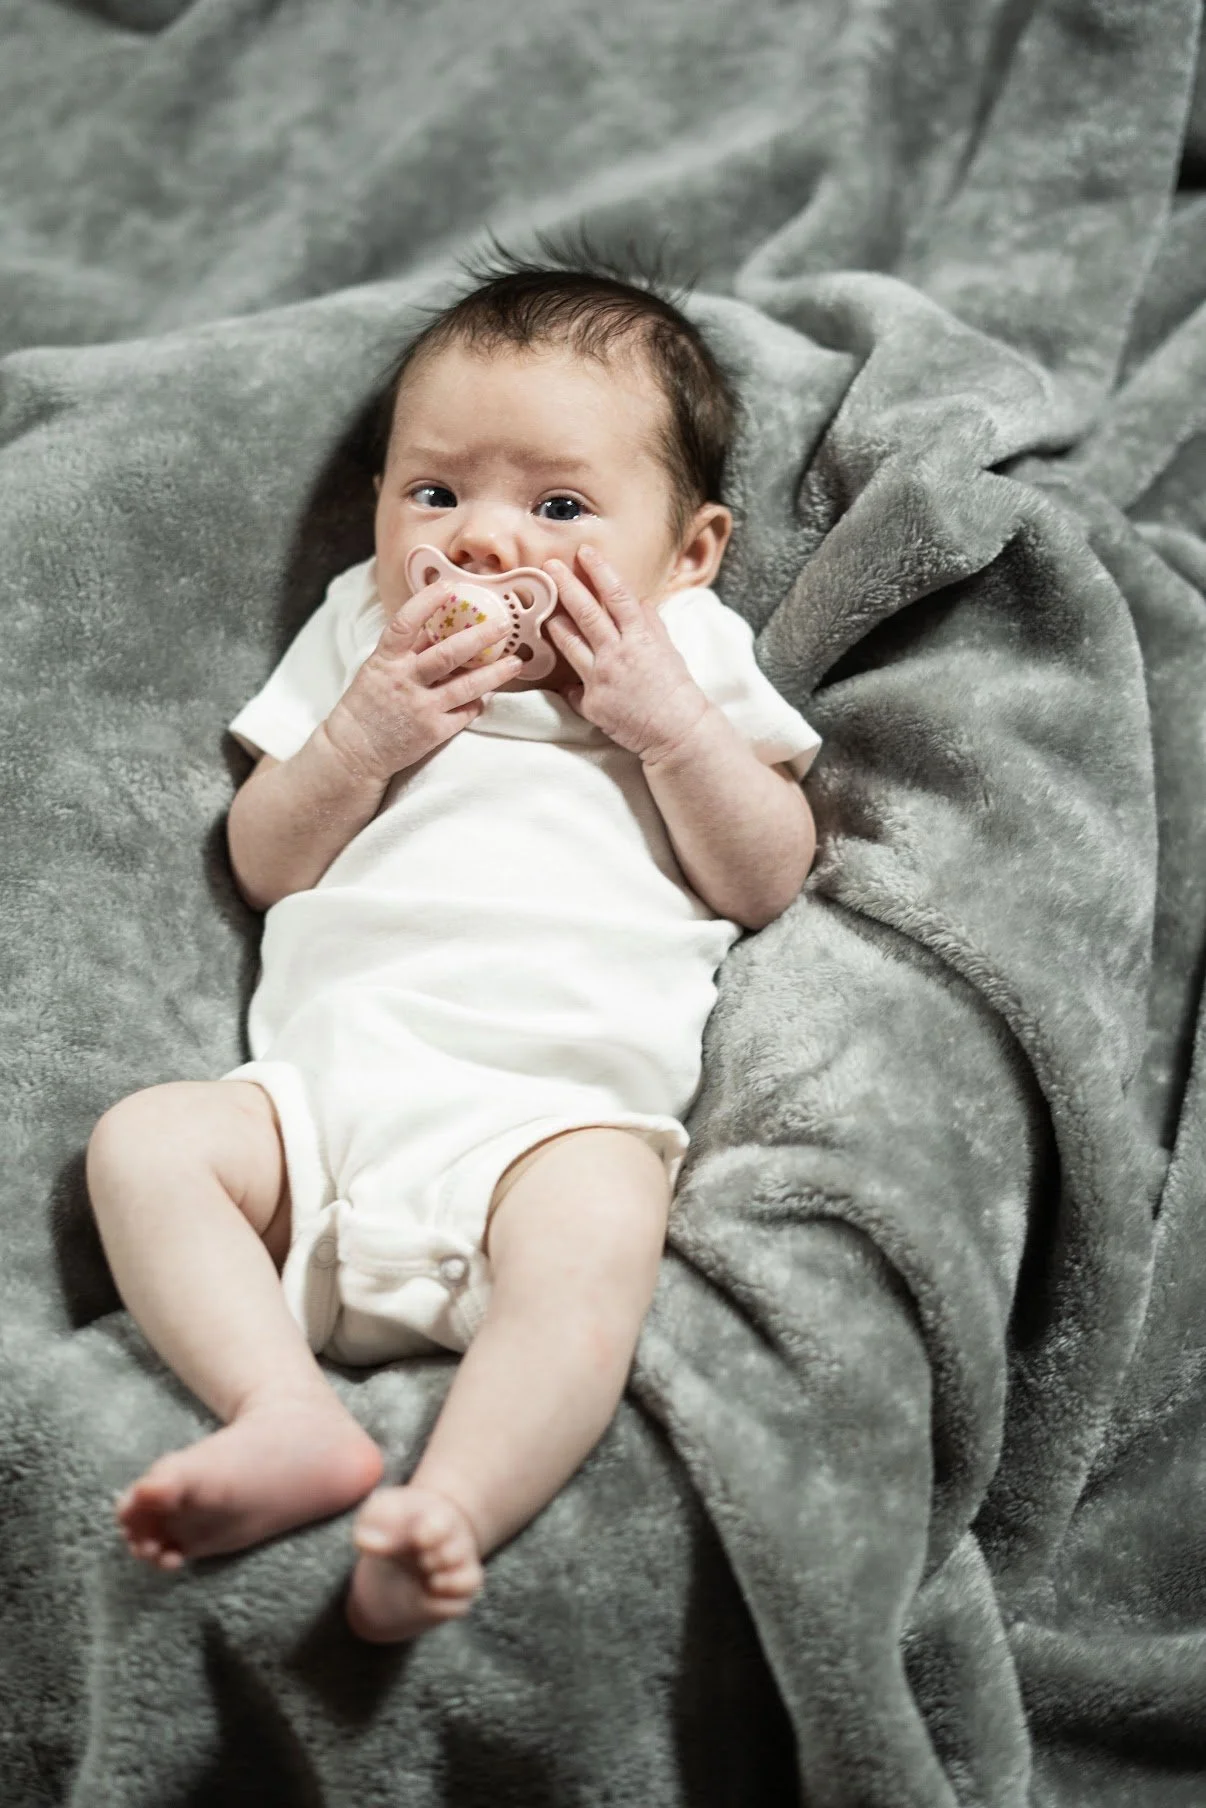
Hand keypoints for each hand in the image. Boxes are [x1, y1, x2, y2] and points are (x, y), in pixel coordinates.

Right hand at [323, 578, 524, 783]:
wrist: (355, 750)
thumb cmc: (368, 704)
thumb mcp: (379, 669)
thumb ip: (408, 649)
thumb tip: (442, 623)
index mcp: (386, 660)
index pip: (405, 623)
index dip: (427, 602)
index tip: (450, 585)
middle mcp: (404, 681)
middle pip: (448, 654)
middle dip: (480, 637)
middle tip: (504, 624)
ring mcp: (420, 708)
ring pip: (466, 687)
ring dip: (494, 674)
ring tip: (516, 663)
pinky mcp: (433, 732)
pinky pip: (465, 712)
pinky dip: (477, 702)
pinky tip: (486, 695)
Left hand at [543, 546, 709, 761]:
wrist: (677, 732)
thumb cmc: (675, 691)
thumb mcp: (668, 650)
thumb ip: (649, 624)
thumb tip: (636, 601)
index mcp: (640, 638)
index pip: (617, 596)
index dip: (600, 571)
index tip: (584, 552)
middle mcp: (617, 654)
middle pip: (586, 613)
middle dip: (566, 585)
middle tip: (549, 566)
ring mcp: (601, 679)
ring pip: (570, 643)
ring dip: (554, 623)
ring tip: (543, 609)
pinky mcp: (591, 703)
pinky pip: (572, 687)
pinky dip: (568, 679)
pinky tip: (560, 672)